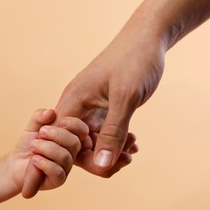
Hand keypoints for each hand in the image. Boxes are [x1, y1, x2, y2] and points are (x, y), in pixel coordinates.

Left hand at [8, 109, 87, 194]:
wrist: (16, 164)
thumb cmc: (29, 144)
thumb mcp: (33, 126)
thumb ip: (40, 116)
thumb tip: (51, 112)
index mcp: (70, 138)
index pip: (82, 130)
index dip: (74, 124)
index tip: (60, 121)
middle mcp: (72, 153)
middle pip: (74, 142)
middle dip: (57, 135)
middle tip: (41, 133)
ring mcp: (66, 167)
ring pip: (64, 156)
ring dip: (46, 148)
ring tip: (33, 146)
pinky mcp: (58, 180)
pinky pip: (57, 171)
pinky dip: (44, 163)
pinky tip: (34, 159)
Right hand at [55, 19, 166, 176]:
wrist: (148, 39)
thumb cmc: (135, 61)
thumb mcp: (125, 97)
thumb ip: (113, 132)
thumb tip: (101, 165)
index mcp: (73, 101)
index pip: (61, 141)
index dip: (70, 160)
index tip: (89, 171)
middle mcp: (77, 106)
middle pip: (75, 146)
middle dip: (97, 159)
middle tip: (124, 161)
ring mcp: (90, 108)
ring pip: (91, 141)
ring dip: (109, 151)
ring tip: (131, 150)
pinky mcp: (103, 108)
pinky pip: (103, 132)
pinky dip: (116, 141)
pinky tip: (132, 143)